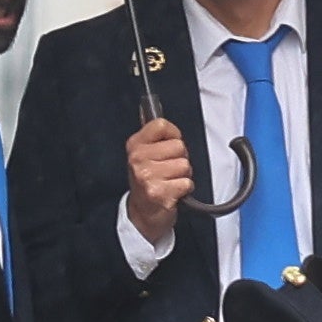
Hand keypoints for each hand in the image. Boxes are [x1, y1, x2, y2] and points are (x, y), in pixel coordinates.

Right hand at [123, 118, 193, 244]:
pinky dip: (184, 189)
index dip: (173, 134)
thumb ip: (152, 135)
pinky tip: (172, 192)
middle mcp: (138, 159)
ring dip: (183, 176)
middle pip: (179, 146)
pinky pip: (186, 183)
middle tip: (169, 170)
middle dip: (180, 159)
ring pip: (184, 165)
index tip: (169, 146)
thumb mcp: (144, 155)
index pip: (162, 125)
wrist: (142, 214)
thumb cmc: (148, 182)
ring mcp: (147, 176)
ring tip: (170, 182)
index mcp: (135, 145)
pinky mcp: (158, 193)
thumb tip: (149, 107)